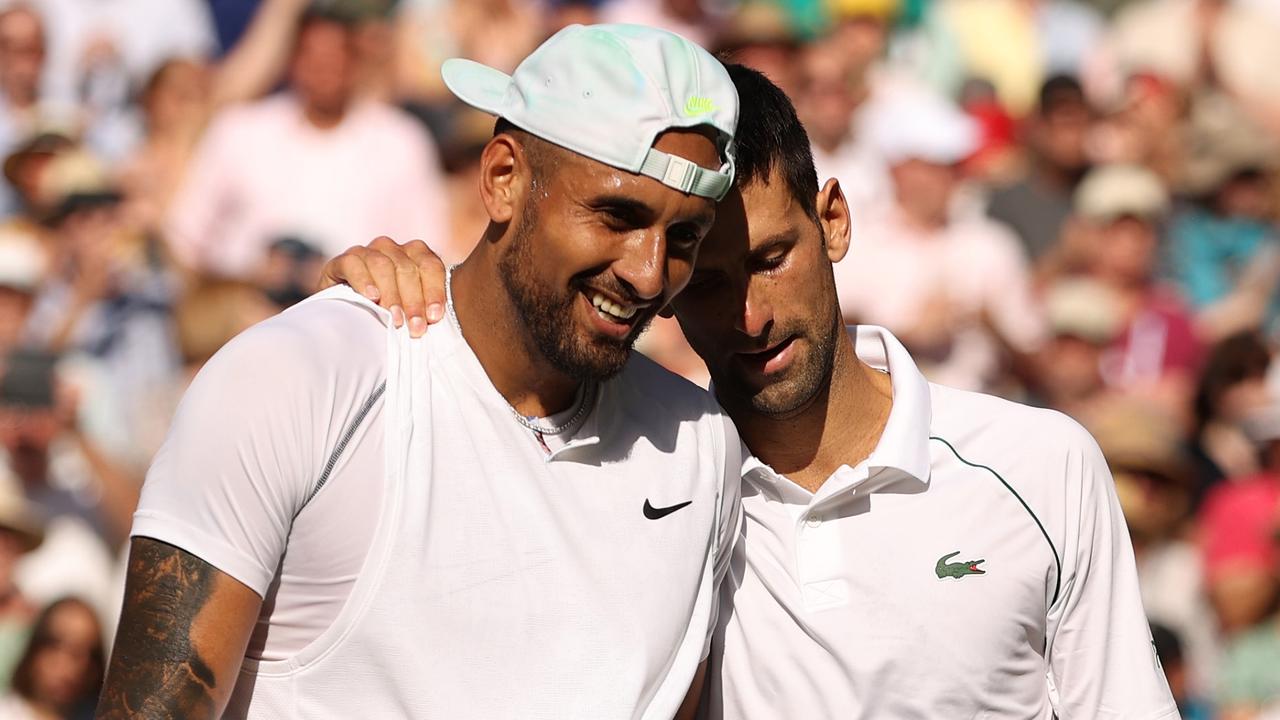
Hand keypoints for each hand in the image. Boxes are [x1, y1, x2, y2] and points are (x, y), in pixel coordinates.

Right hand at [318, 237, 446, 337]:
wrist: (346, 313)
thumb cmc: (388, 313)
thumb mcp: (411, 309)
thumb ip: (428, 307)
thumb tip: (439, 318)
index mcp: (415, 254)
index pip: (430, 266)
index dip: (434, 291)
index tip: (434, 317)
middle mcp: (392, 248)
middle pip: (407, 269)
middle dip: (414, 301)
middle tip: (416, 328)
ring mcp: (367, 252)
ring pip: (383, 265)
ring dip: (391, 295)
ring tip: (395, 320)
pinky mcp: (342, 260)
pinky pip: (353, 264)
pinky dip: (364, 280)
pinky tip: (371, 297)